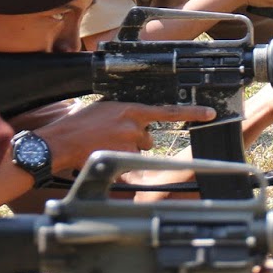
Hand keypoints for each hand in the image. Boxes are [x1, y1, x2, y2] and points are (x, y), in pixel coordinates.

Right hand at [40, 102, 215, 177]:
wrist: (62, 141)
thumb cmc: (78, 124)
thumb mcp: (104, 108)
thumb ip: (125, 114)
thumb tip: (136, 124)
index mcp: (130, 109)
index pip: (168, 111)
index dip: (192, 113)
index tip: (210, 114)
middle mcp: (134, 125)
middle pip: (148, 138)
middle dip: (135, 140)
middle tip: (112, 137)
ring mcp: (129, 143)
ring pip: (138, 151)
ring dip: (126, 150)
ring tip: (104, 145)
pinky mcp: (123, 159)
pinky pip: (128, 163)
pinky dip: (119, 163)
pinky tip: (103, 154)